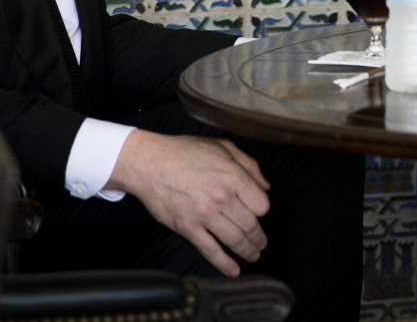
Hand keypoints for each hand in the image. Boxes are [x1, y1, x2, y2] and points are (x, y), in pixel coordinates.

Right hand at [108, 130, 270, 276]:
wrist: (150, 163)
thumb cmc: (185, 152)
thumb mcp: (222, 146)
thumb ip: (249, 165)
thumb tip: (265, 186)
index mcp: (233, 176)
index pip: (261, 204)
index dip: (262, 210)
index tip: (259, 212)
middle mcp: (222, 197)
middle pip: (251, 225)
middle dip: (259, 237)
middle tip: (261, 242)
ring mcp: (204, 214)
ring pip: (235, 240)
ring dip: (248, 251)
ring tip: (253, 254)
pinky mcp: (188, 228)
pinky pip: (210, 250)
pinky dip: (224, 263)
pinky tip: (233, 270)